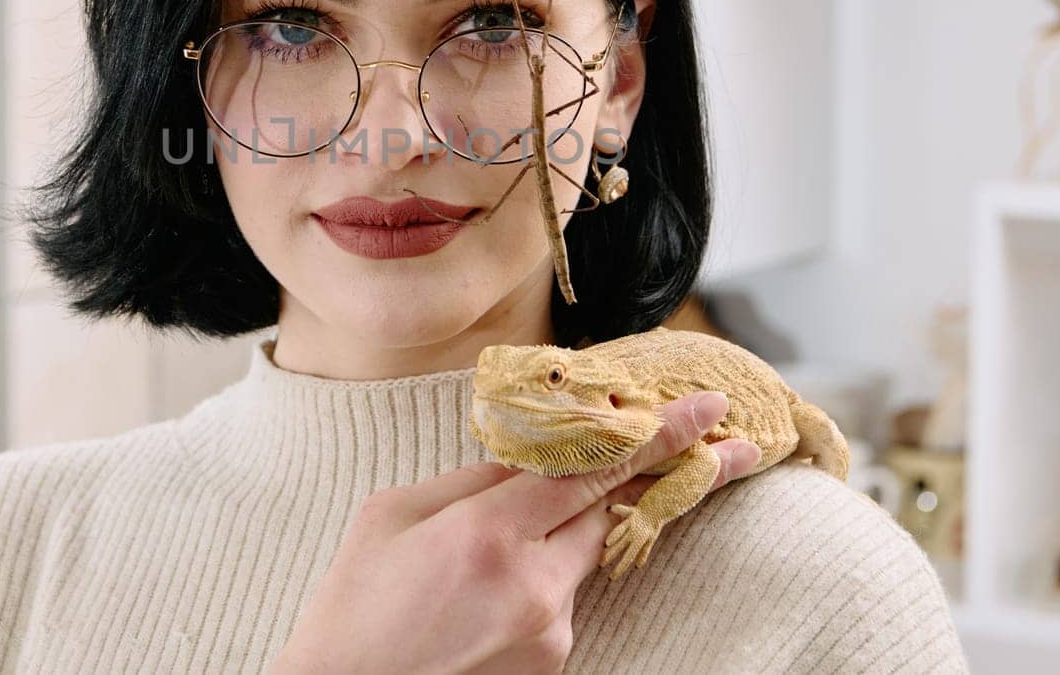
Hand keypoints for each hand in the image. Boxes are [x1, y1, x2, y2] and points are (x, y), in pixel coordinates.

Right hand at [270, 390, 760, 673]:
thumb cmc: (351, 608)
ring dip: (559, 532)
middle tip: (704, 445)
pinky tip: (479, 591)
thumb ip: (472, 478)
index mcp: (488, 535)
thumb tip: (532, 453)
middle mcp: (534, 587)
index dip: (656, 435)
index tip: (708, 409)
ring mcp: (549, 634)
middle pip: (606, 510)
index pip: (593, 470)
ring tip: (479, 555)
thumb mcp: (393, 516)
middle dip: (641, 476)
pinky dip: (538, 576)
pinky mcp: (551, 664)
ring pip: (580, 555)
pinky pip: (560, 597)